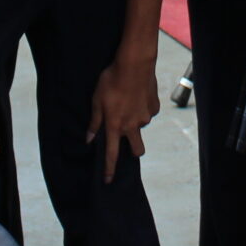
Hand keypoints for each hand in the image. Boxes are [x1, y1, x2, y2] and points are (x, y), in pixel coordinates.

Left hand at [88, 50, 159, 181]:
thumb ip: (95, 122)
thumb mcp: (96, 100)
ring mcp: (146, 117)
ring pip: (141, 126)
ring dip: (135, 121)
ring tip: (128, 103)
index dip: (109, 169)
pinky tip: (137, 95)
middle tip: (127, 139)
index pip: (112, 154)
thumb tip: (90, 139)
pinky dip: (142, 108)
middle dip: (134, 150)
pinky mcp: (155, 107)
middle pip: (138, 150)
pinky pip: (148, 112)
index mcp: (115, 125)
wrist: (134, 64)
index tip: (108, 181)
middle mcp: (132, 125)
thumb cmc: (111, 81)